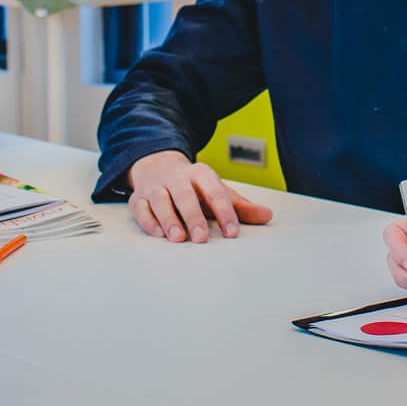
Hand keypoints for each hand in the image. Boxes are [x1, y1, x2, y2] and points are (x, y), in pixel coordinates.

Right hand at [126, 150, 273, 243]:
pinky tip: (158, 234)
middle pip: (185, 195)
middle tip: (201, 238)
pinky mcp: (138, 198)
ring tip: (178, 238)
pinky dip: (149, 221)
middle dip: (193, 216)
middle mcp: (177, 178)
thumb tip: (267, 215)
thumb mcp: (217, 191)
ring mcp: (156, 187)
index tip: (232, 232)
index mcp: (201, 174)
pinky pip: (141, 208)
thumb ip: (240, 206)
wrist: (158, 167)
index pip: (215, 191)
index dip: (225, 212)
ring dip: (169, 219)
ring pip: (161, 200)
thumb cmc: (193, 187)